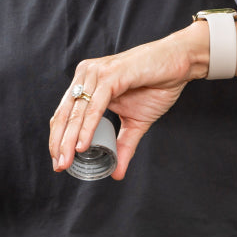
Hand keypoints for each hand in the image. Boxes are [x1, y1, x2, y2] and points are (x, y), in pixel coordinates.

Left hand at [48, 25, 204, 179]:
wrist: (178, 63)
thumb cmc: (156, 85)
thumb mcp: (135, 122)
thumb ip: (123, 145)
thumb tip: (116, 173)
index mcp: (87, 83)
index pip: (64, 113)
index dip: (58, 138)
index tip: (58, 162)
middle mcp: (86, 75)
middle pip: (65, 113)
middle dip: (59, 143)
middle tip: (59, 166)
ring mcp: (97, 73)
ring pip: (77, 111)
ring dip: (69, 139)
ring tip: (66, 160)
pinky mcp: (111, 74)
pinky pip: (95, 105)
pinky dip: (87, 126)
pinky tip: (82, 144)